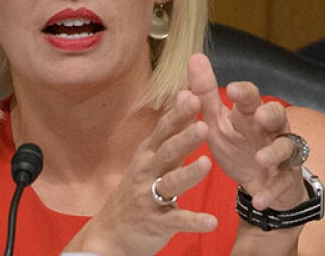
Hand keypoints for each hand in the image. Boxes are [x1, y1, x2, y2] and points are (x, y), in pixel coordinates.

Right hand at [64, 90, 216, 254]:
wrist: (112, 229)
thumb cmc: (138, 185)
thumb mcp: (149, 157)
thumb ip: (170, 131)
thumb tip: (184, 95)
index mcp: (147, 153)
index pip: (163, 129)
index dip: (178, 114)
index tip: (194, 97)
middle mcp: (146, 171)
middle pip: (167, 152)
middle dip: (184, 139)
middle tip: (203, 126)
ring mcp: (149, 197)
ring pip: (171, 183)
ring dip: (188, 173)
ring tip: (207, 164)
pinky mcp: (156, 222)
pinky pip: (176, 220)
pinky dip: (194, 221)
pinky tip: (212, 221)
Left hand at [189, 53, 306, 210]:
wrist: (256, 180)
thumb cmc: (236, 142)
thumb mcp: (215, 120)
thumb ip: (203, 94)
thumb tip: (192, 60)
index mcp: (248, 113)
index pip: (250, 96)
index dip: (242, 92)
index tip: (229, 89)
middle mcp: (268, 129)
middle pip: (275, 114)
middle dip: (268, 114)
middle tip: (257, 116)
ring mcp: (280, 153)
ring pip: (286, 147)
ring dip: (273, 152)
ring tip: (260, 159)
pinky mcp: (284, 178)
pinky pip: (281, 183)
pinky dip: (270, 191)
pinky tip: (258, 198)